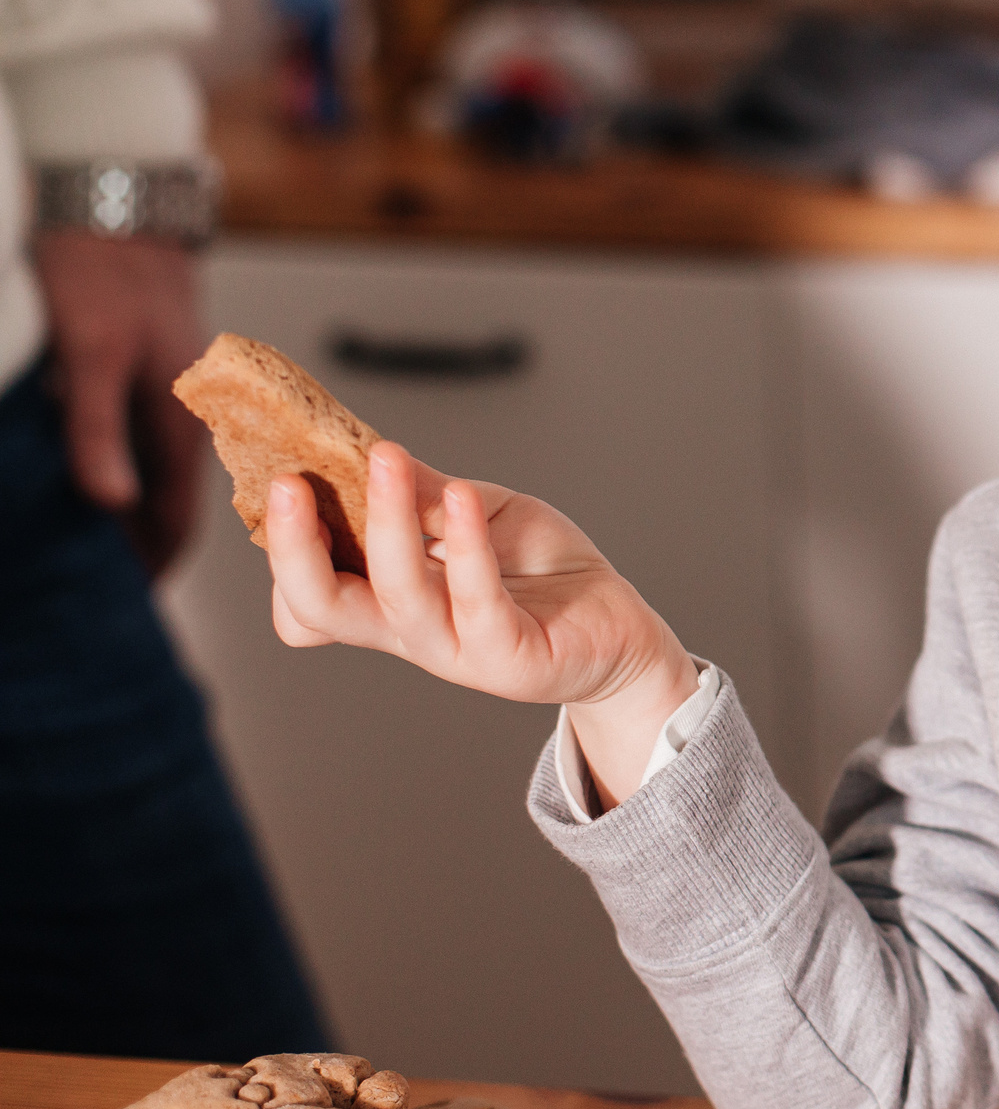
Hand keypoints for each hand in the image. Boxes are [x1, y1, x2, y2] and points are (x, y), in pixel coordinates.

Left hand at [33, 231, 208, 575]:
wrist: (122, 207)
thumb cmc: (104, 274)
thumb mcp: (90, 356)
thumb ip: (97, 432)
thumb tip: (110, 505)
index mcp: (184, 423)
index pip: (175, 520)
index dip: (154, 564)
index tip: (131, 602)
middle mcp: (194, 420)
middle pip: (174, 505)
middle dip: (148, 548)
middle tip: (112, 586)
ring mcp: (185, 401)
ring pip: (166, 477)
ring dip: (140, 513)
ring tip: (105, 546)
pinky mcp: (165, 382)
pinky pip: (156, 447)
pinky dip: (136, 475)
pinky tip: (108, 478)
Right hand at [266, 440, 696, 807]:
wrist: (612, 620)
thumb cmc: (541, 570)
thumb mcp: (477, 513)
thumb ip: (426, 493)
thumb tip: (369, 451)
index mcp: (386, 597)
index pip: (306, 593)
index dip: (281, 549)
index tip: (276, 483)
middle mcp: (407, 630)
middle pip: (320, 606)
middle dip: (295, 548)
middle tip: (286, 483)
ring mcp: (454, 649)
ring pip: (398, 596)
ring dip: (388, 523)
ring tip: (386, 462)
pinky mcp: (507, 657)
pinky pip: (477, 601)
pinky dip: (466, 546)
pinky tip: (461, 499)